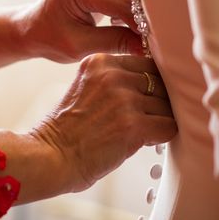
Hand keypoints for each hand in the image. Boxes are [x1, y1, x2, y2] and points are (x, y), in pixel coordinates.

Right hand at [0, 54, 176, 202]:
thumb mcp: (87, 88)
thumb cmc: (67, 131)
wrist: (49, 157)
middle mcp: (113, 75)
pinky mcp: (134, 125)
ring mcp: (124, 99)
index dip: (150, 85)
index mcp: (100, 61)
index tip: (145, 100)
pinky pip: (169, 126)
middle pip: (159, 83)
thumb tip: (155, 86)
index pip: (146, 64)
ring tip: (139, 133)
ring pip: (166, 106)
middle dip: (157, 102)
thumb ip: (114, 80)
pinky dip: (162, 136)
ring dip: (159, 120)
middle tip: (143, 119)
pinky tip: (144, 142)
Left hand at [18, 0, 142, 62]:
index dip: (140, 21)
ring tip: (141, 30)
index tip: (154, 41)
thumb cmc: (51, 38)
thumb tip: (147, 46)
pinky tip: (130, 20)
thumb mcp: (79, 46)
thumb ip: (114, 43)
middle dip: (144, 12)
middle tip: (155, 37)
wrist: (35, 26)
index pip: (120, 1)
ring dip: (142, 5)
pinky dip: (135, 0)